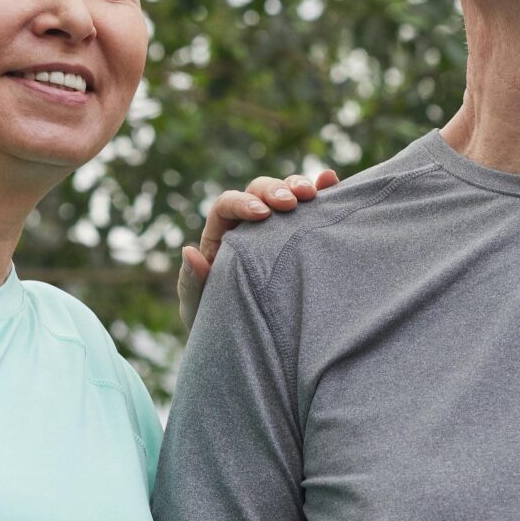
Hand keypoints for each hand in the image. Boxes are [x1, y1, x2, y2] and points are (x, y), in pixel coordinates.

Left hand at [176, 169, 339, 328]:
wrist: (251, 339)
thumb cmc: (220, 321)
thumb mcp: (200, 307)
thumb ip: (191, 282)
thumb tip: (188, 251)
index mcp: (220, 235)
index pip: (226, 205)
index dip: (242, 203)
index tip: (261, 214)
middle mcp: (248, 224)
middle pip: (258, 191)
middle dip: (274, 190)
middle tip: (290, 203)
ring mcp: (277, 226)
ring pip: (285, 191)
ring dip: (298, 186)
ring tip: (313, 195)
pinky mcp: (301, 232)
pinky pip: (311, 206)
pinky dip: (322, 190)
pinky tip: (331, 181)